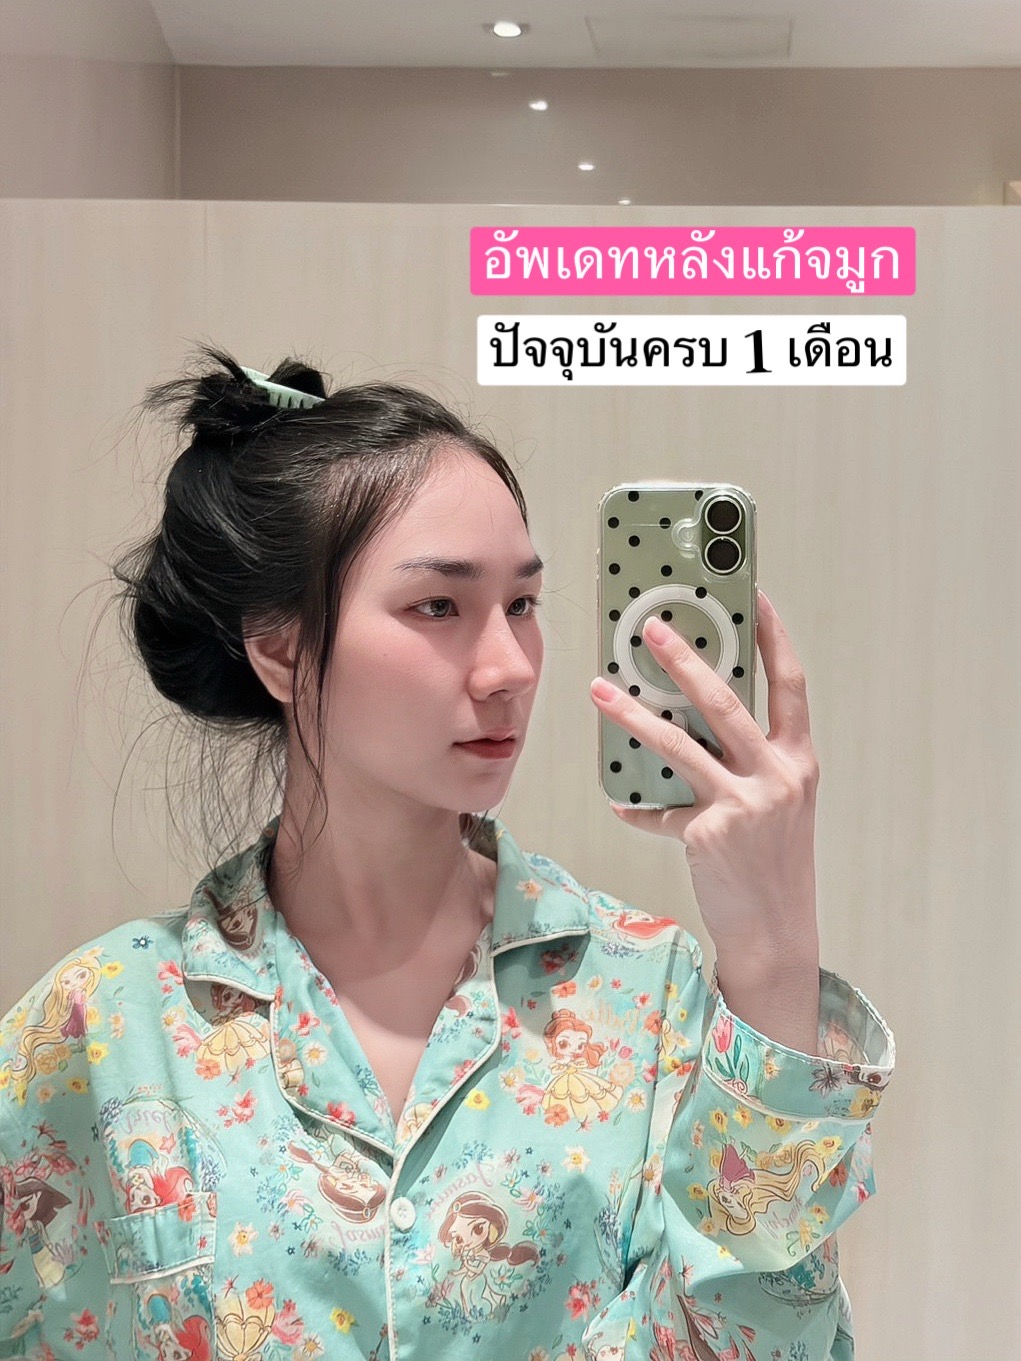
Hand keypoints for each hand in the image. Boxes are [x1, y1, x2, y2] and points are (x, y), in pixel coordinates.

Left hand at [589, 591, 820, 1043]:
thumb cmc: (774, 861)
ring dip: (632, 714)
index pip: (790, 684)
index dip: (774, 638)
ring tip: (599, 690)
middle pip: (724, 702)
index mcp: (799, 760)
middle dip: (683, 658)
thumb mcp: (779, 803)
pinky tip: (620, 803)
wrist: (777, 931)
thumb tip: (695, 720)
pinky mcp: (709, 834)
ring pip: (678, 745)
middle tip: (650, 627)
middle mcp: (777, 775)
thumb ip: (751, 760)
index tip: (753, 598)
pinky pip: (659, 812)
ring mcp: (744, 805)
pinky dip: (638, 809)